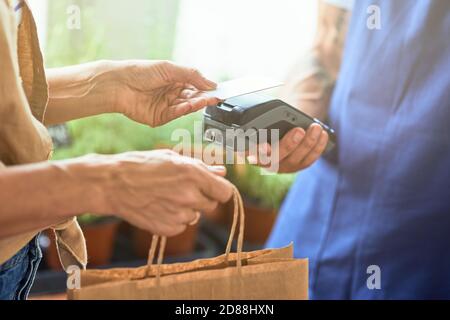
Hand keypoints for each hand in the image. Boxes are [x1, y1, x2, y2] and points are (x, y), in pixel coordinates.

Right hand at [81, 150, 232, 236]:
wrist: (111, 184)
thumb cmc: (142, 165)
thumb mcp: (172, 159)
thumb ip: (201, 168)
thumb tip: (222, 172)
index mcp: (193, 174)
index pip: (225, 192)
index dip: (219, 190)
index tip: (211, 188)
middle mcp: (189, 196)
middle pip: (212, 205)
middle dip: (201, 198)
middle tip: (180, 189)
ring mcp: (178, 214)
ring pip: (195, 216)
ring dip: (186, 209)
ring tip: (164, 196)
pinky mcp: (167, 229)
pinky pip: (180, 226)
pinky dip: (173, 220)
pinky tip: (158, 207)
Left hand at [112, 60, 219, 126]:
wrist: (119, 84)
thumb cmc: (141, 72)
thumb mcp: (170, 68)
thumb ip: (192, 75)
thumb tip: (212, 83)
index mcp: (174, 81)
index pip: (195, 87)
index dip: (207, 89)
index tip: (219, 91)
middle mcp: (171, 95)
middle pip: (193, 98)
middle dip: (204, 98)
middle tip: (216, 98)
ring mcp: (166, 107)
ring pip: (186, 107)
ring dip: (196, 104)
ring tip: (206, 100)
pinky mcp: (159, 118)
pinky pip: (175, 115)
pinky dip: (184, 110)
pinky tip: (190, 105)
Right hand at [248, 123, 328, 173]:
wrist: (279, 126)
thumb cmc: (268, 122)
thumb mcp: (262, 121)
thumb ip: (263, 123)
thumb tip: (270, 119)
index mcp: (250, 151)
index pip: (250, 154)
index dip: (257, 152)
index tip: (264, 146)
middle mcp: (265, 163)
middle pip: (276, 158)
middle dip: (289, 144)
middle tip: (298, 130)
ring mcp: (282, 166)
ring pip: (296, 159)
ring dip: (308, 143)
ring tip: (315, 128)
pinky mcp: (296, 166)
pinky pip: (308, 160)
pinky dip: (317, 147)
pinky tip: (323, 135)